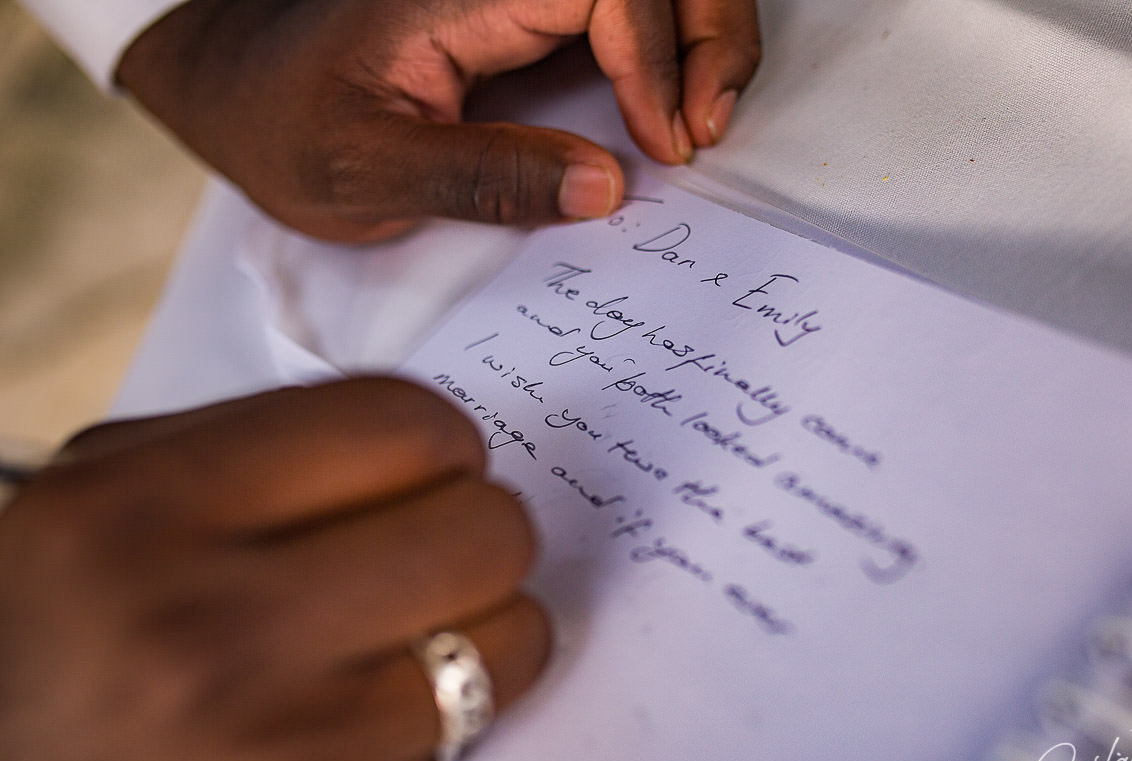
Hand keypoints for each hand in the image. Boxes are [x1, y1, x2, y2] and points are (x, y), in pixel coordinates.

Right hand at [0, 378, 548, 760]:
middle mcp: (199, 627)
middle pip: (489, 528)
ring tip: (384, 662)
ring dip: (470, 646)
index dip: (441, 446)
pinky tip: (328, 758)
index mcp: (129, 512)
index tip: (435, 474)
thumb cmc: (51, 680)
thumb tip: (411, 439)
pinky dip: (408, 750)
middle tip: (431, 567)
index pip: (402, 421)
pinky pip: (452, 757)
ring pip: (511, 641)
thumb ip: (236, 458)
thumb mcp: (88, 527)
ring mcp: (268, 751)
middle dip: (478, 541)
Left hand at [115, 0, 760, 240]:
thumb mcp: (362, 172)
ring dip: (704, 30)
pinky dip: (673, 42)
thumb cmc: (284, 123)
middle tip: (710, 124)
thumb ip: (482, 178)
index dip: (649, 56)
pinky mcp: (527, 3)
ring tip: (707, 115)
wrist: (238, 86)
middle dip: (708, 29)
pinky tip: (676, 100)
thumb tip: (604, 187)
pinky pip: (627, 4)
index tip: (660, 142)